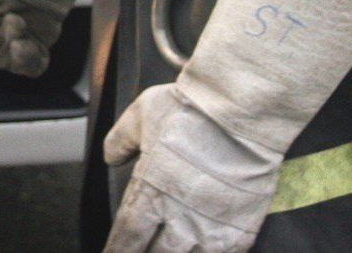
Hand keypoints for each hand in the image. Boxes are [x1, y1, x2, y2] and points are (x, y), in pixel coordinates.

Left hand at [103, 83, 279, 252]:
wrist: (241, 115)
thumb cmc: (192, 112)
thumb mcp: (140, 116)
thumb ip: (120, 140)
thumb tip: (110, 156)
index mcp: (151, 193)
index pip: (128, 236)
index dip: (118, 250)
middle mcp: (179, 218)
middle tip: (142, 250)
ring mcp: (211, 228)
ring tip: (172, 247)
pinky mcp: (240, 231)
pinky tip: (203, 249)